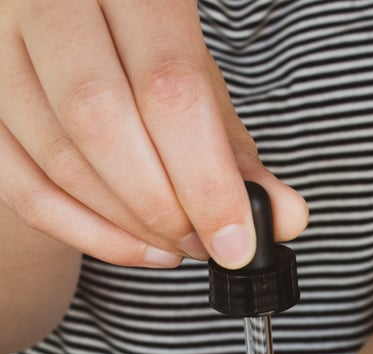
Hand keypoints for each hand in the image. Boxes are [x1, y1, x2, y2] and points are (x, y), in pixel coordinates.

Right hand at [0, 0, 307, 266]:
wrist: (70, 45)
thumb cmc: (141, 60)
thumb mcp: (196, 84)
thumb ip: (236, 151)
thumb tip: (284, 217)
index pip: (167, 85)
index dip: (206, 178)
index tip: (238, 240)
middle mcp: (45, 1)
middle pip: (101, 119)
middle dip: (162, 204)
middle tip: (202, 242)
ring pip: (58, 156)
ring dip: (128, 225)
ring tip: (177, 245)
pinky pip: (25, 189)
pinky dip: (88, 235)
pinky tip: (137, 248)